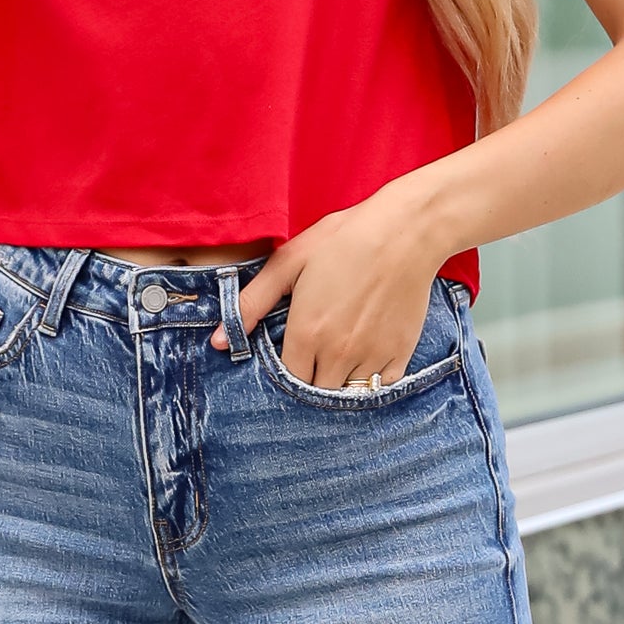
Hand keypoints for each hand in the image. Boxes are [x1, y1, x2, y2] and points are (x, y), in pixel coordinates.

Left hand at [227, 187, 448, 388]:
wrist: (404, 231)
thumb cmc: (344, 239)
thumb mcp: (288, 262)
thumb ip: (251, 304)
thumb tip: (219, 341)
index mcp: (307, 334)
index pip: (288, 379)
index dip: (287, 370)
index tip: (292, 354)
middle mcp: (338, 354)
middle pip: (317, 391)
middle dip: (312, 377)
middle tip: (316, 354)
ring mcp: (371, 356)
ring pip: (348, 392)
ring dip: (340, 380)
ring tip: (340, 354)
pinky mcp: (400, 353)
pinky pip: (382, 387)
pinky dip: (372, 379)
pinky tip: (366, 355)